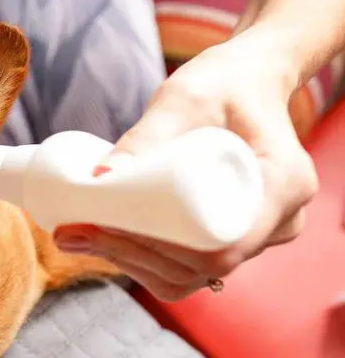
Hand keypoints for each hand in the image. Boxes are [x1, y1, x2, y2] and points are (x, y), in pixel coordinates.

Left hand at [53, 32, 317, 299]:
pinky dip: (142, 261)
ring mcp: (258, 236)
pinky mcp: (233, 238)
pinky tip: (101, 242)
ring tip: (77, 233)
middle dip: (128, 255)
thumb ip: (146, 135)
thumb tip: (98, 177)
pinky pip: (188, 268)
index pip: (220, 248)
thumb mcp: (184, 100)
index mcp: (284, 186)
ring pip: (189, 274)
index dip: (156, 249)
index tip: (102, 228)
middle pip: (198, 267)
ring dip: (129, 262)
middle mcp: (280, 221)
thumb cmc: (222, 82)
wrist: (246, 82)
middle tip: (73, 231)